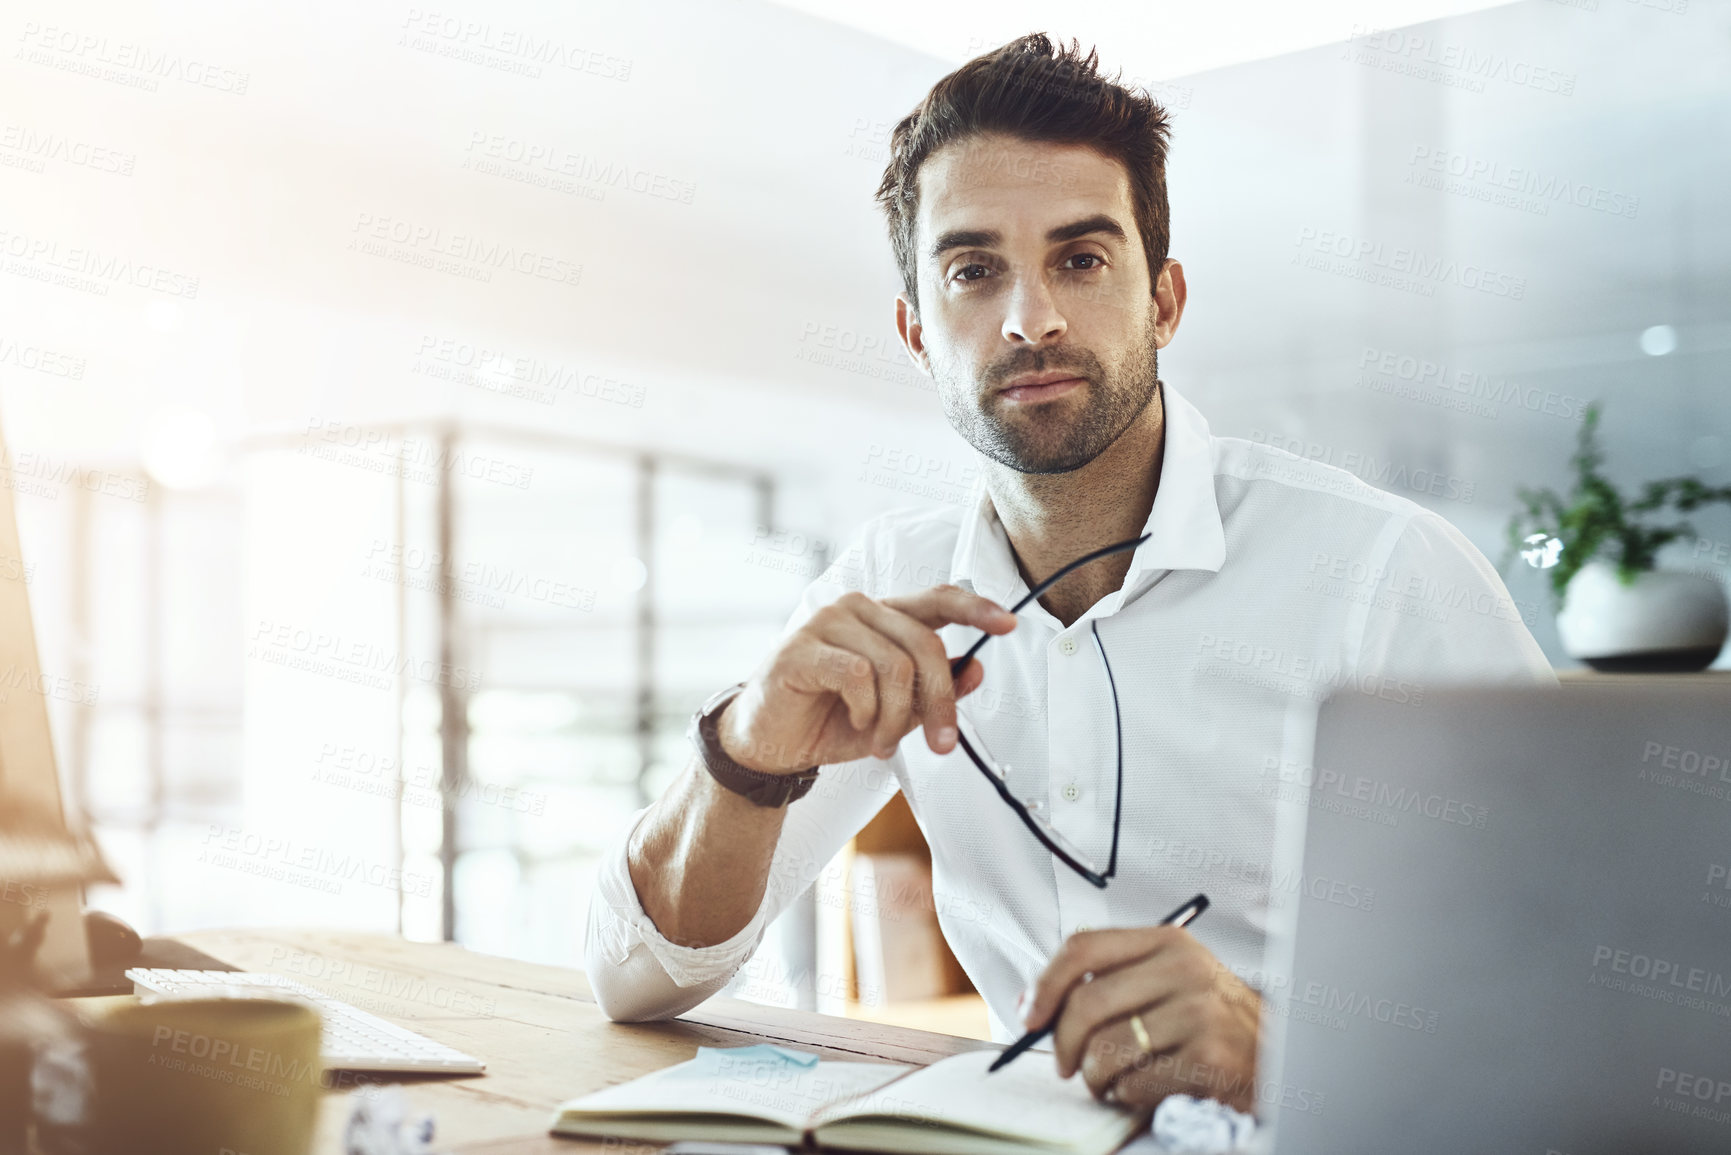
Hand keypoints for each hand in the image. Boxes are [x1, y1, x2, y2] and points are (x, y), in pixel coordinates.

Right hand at [717, 585, 1015, 773]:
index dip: (975, 609)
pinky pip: (858, 675)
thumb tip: (975, 671)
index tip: (1008, 624)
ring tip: (881, 742)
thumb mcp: (894, 714)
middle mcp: (856, 609)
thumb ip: (933, 691)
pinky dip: (865, 711)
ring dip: (896, 718)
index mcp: (882, 617)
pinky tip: (854, 723)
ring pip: (893, 665)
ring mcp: (826, 623)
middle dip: (940, 701)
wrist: (769, 747)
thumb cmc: (828, 722)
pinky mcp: (801, 647)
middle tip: (941, 744)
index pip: (937, 599)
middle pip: (924, 644)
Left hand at [1019, 926, 1260, 1112]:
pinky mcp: (1208, 1059)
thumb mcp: (1172, 980)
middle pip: (1086, 1002)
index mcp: (1168, 942)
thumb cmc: (1214, 1022)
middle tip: (1067, 1064)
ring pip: (1105, 1049)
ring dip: (1095, 1077)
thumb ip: (1115, 981)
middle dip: (1063, 1043)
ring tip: (1110, 1080)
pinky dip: (1126, 1095)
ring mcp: (1199, 1013)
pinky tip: (1143, 1089)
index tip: (1030, 1014)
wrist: (1282, 1056)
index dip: (1045, 982)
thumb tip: (1037, 1006)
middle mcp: (1184, 970)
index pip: (1083, 946)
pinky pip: (1134, 1083)